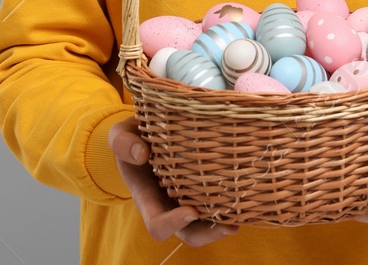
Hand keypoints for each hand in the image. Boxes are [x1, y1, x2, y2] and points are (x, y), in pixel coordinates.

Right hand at [109, 117, 239, 245]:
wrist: (143, 133)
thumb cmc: (132, 137)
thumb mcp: (120, 135)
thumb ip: (123, 143)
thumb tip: (142, 154)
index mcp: (147, 199)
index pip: (158, 225)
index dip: (174, 223)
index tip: (191, 210)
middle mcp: (169, 206)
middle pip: (190, 234)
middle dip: (210, 234)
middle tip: (231, 225)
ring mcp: (187, 199)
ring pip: (207, 224)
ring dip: (225, 223)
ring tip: (245, 213)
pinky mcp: (202, 188)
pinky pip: (217, 203)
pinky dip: (231, 203)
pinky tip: (247, 193)